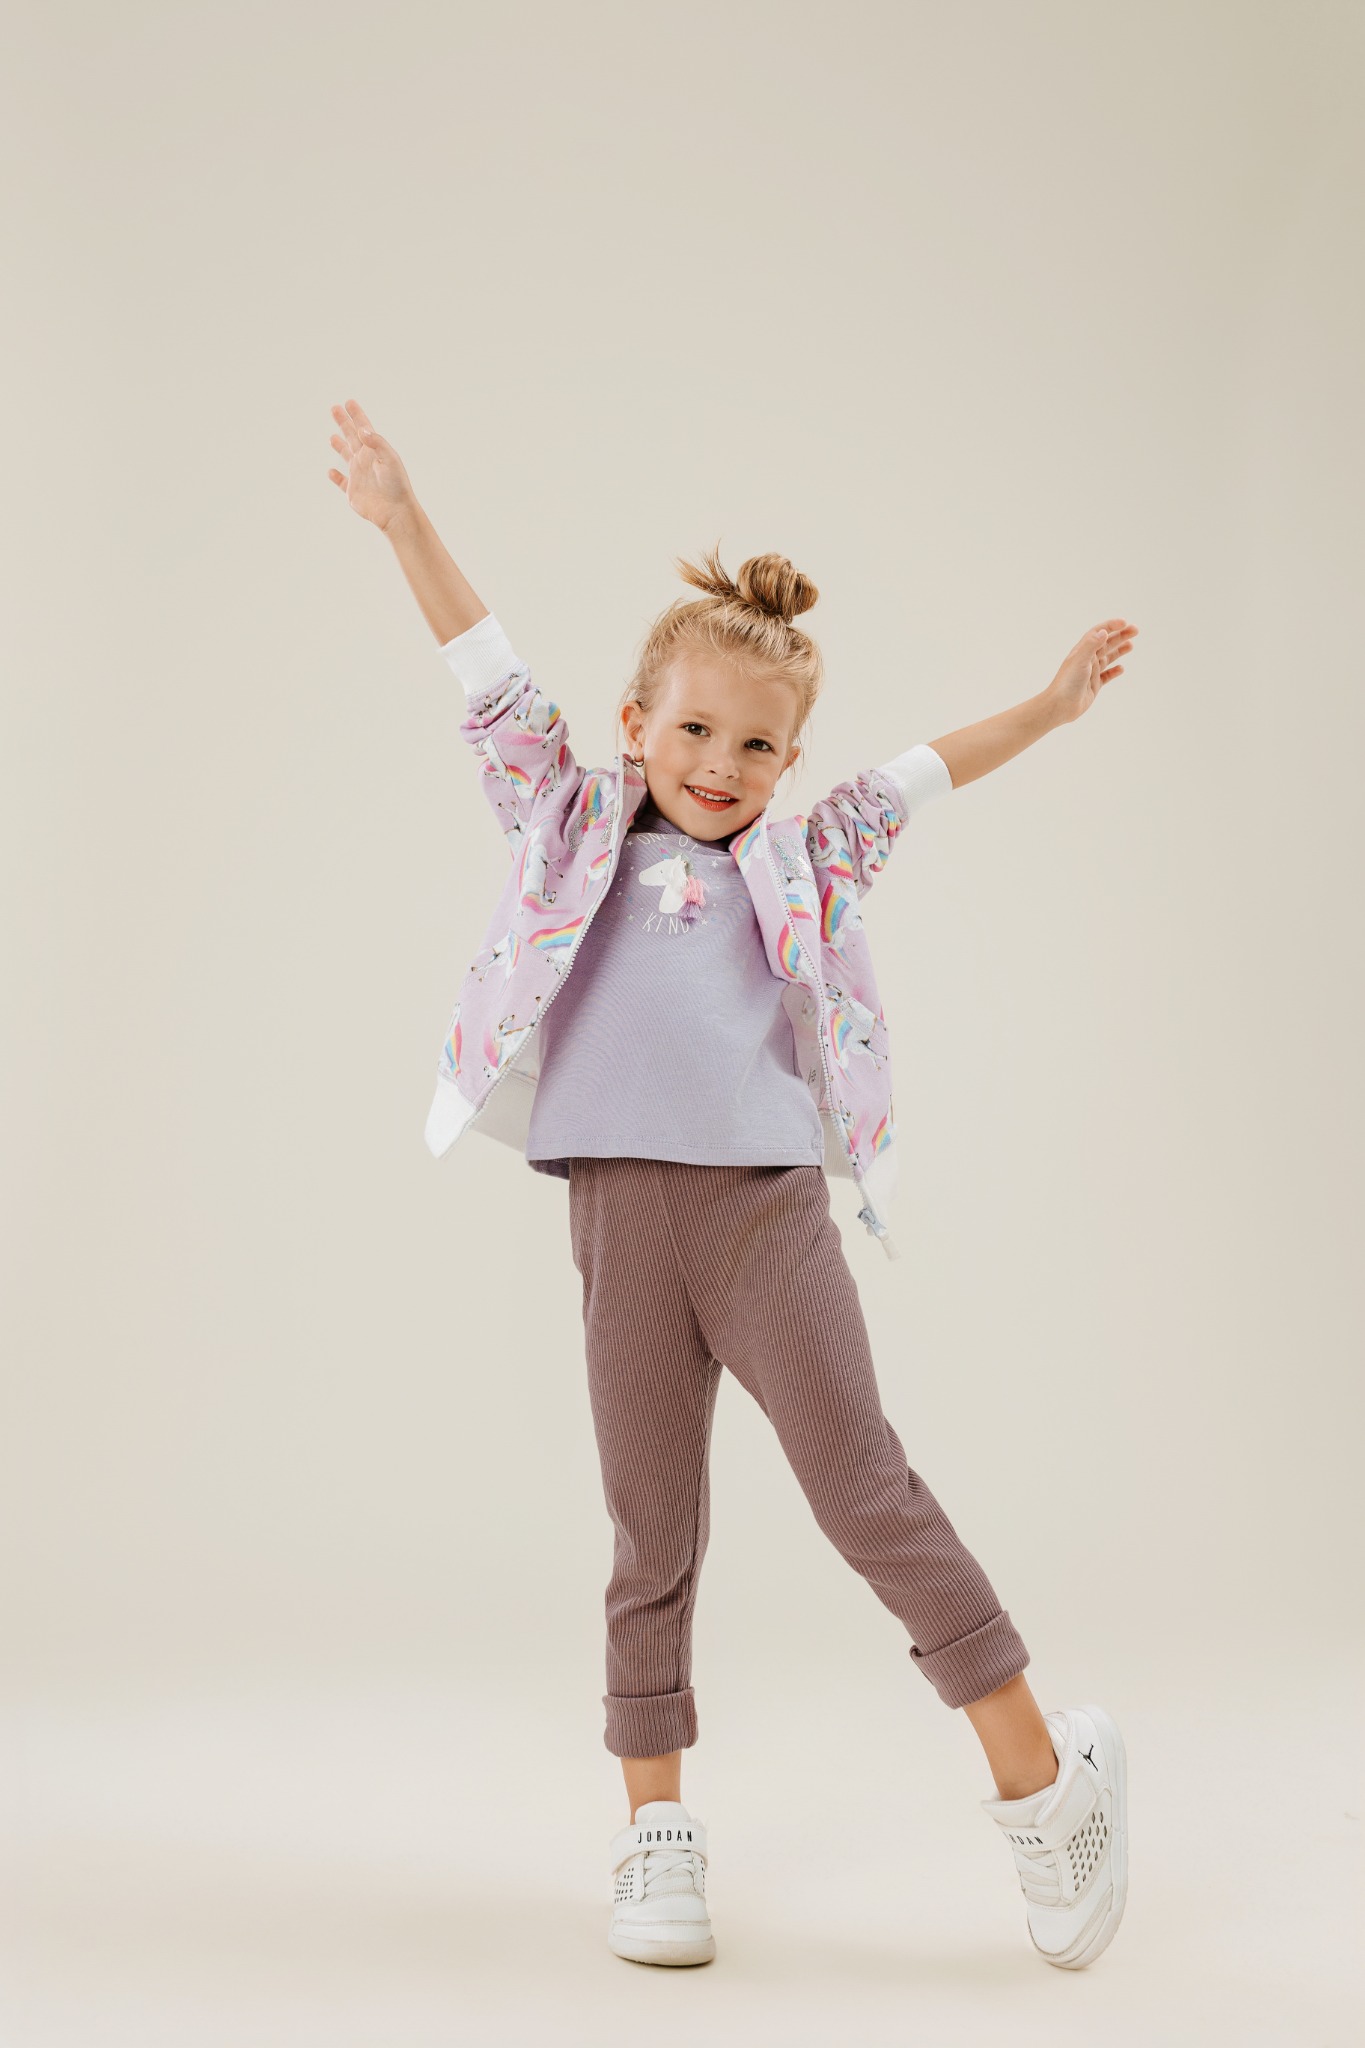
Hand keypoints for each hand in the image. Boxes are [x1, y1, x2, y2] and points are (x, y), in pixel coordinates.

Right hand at [326, 397, 417, 531]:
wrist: (396, 512)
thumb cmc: (397, 486)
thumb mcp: (390, 459)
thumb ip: (377, 443)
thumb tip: (362, 429)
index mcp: (375, 451)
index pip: (364, 428)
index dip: (356, 415)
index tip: (349, 402)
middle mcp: (366, 461)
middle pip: (352, 437)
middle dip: (344, 423)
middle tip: (334, 408)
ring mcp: (359, 475)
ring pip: (346, 456)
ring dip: (339, 446)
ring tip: (332, 437)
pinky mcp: (353, 491)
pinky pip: (342, 482)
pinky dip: (336, 477)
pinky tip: (331, 471)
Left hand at [1042, 619, 1139, 726]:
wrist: (1059, 706)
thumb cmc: (1067, 682)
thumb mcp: (1080, 660)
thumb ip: (1091, 645)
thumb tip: (1104, 632)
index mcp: (1082, 650)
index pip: (1098, 632)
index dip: (1111, 626)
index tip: (1125, 623)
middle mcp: (1087, 659)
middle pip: (1106, 643)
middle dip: (1120, 636)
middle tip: (1135, 630)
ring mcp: (1090, 672)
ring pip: (1108, 658)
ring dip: (1119, 650)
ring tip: (1131, 645)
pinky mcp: (1093, 685)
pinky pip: (1106, 676)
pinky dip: (1114, 671)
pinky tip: (1121, 669)